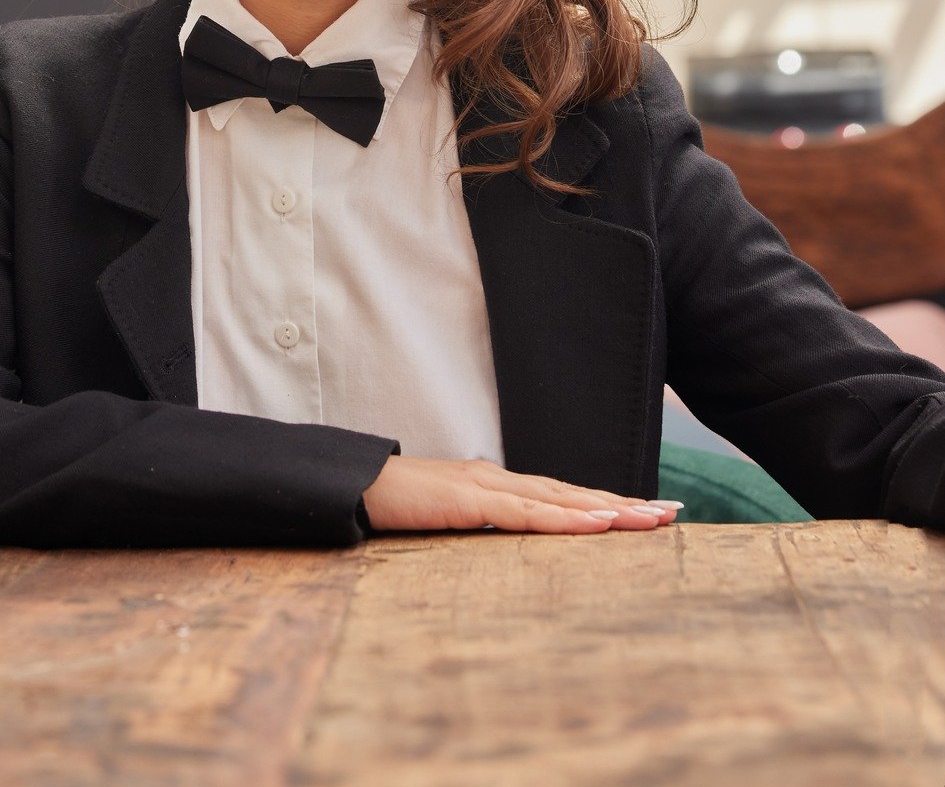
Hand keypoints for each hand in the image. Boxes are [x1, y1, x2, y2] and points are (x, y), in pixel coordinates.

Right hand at [361, 454, 681, 532]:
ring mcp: (488, 485)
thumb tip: (507, 549)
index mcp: (497, 486)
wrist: (356, 485)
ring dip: (608, 509)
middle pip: (574, 493)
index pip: (562, 496)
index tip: (647, 511)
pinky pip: (527, 512)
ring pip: (560, 499)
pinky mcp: (472, 498)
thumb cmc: (398, 507)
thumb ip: (480, 528)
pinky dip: (566, 518)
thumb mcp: (449, 521)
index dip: (605, 503)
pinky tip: (597, 523)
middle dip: (624, 503)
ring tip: (649, 519)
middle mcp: (501, 479)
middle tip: (672, 512)